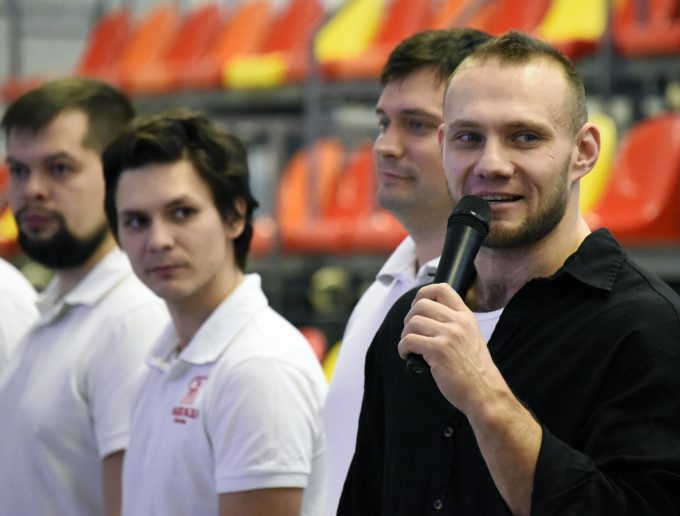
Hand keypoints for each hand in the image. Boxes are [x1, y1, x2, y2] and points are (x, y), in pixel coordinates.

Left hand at [398, 283, 506, 415]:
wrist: (484, 391)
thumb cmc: (474, 369)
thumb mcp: (470, 336)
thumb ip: (453, 324)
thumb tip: (425, 317)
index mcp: (465, 316)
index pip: (442, 289)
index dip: (423, 294)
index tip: (416, 307)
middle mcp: (458, 322)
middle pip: (421, 304)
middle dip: (409, 318)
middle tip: (411, 333)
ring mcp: (448, 335)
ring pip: (412, 322)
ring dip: (405, 335)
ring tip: (410, 347)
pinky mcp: (438, 351)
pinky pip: (409, 341)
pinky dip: (403, 348)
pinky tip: (408, 356)